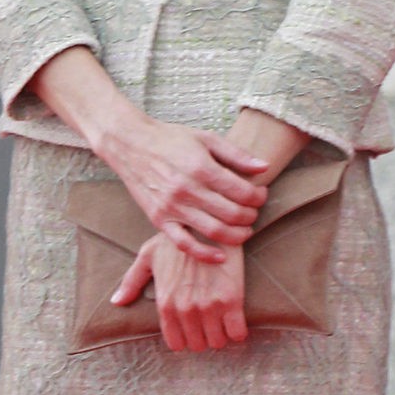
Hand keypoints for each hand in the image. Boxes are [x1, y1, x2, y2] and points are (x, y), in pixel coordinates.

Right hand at [105, 115, 267, 261]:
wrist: (130, 144)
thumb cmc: (171, 139)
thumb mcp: (206, 138)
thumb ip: (236, 154)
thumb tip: (264, 167)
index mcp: (201, 168)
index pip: (242, 192)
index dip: (258, 197)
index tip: (261, 195)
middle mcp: (187, 189)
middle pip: (232, 214)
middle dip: (251, 216)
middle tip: (253, 213)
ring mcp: (172, 207)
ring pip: (214, 231)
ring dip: (237, 236)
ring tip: (244, 231)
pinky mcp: (159, 219)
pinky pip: (184, 244)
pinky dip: (205, 254)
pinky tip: (220, 256)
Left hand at [112, 235, 247, 351]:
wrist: (208, 224)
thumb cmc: (177, 240)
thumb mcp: (149, 256)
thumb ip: (132, 281)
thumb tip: (116, 302)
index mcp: (165, 303)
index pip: (176, 342)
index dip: (186, 337)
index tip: (194, 328)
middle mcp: (185, 309)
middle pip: (198, 345)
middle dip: (205, 337)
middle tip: (210, 323)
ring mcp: (208, 306)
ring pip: (218, 342)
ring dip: (221, 334)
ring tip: (223, 321)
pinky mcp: (231, 300)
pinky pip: (236, 333)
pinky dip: (238, 331)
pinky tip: (236, 319)